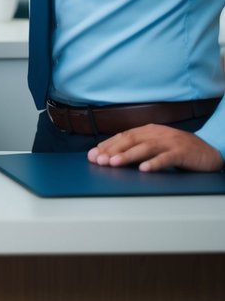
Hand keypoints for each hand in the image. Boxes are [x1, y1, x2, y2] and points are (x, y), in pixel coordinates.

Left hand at [88, 125, 223, 172]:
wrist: (209, 151)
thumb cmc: (178, 150)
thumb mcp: (156, 146)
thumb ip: (136, 149)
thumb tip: (110, 157)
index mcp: (148, 131)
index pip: (123, 136)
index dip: (106, 145)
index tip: (92, 155)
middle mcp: (157, 133)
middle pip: (130, 140)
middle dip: (112, 150)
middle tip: (98, 160)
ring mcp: (170, 142)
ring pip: (145, 148)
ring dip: (128, 156)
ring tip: (114, 163)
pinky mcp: (182, 152)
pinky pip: (167, 158)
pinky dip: (155, 163)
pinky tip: (144, 169)